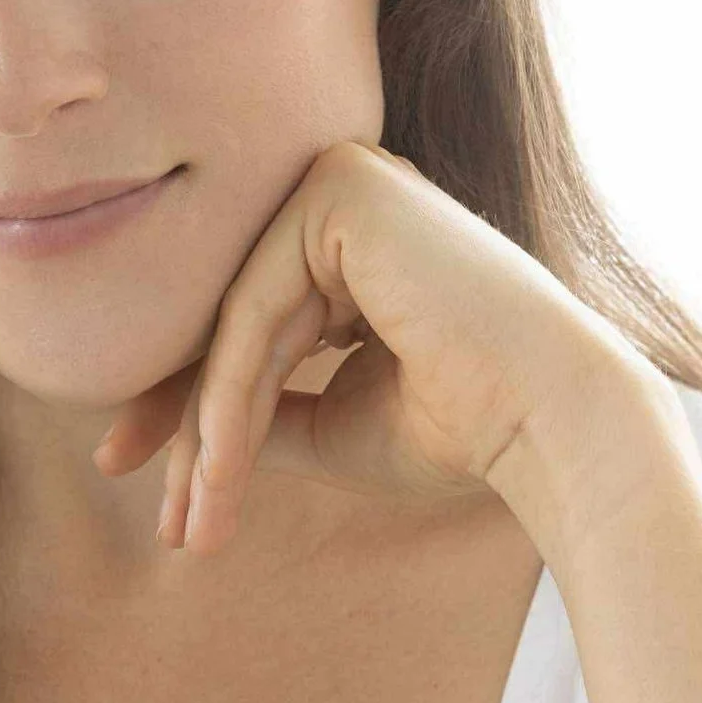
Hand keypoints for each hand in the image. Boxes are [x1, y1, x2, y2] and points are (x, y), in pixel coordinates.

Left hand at [92, 137, 663, 557]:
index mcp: (354, 244)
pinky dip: (229, 401)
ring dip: (206, 434)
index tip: (148, 486)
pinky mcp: (341, 190)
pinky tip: (218, 472)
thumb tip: (181, 432)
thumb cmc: (464, 431)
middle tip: (162, 519)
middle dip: (182, 426)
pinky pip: (253, 311)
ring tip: (192, 522)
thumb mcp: (336, 425)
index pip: (247, 324)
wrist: (553, 421)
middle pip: (230, 321)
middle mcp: (345, 199)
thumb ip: (264, 413)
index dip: (191, 411)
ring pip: (234, 325)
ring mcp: (343, 180)